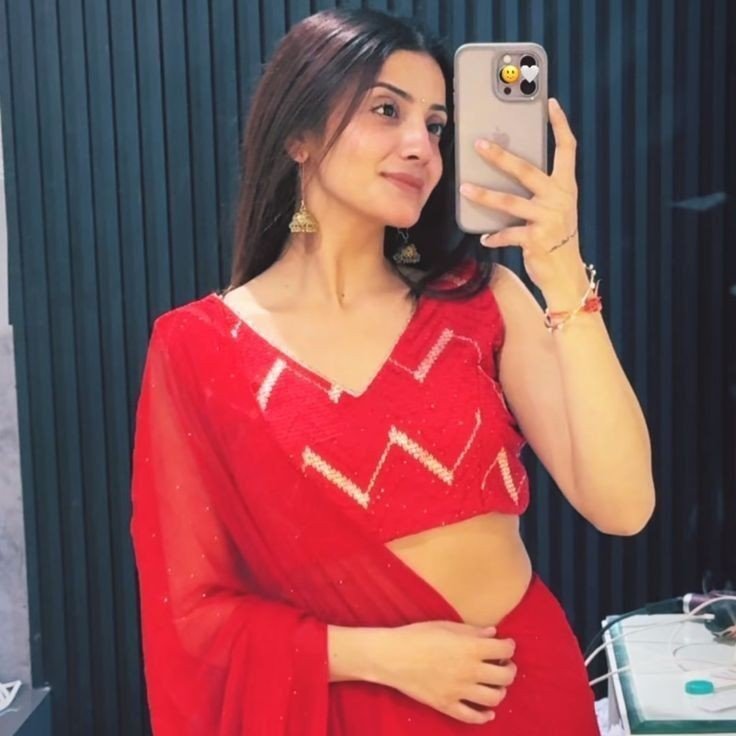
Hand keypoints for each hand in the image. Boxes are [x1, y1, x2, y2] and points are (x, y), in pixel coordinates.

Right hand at [379, 620, 516, 724]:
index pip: (504, 649)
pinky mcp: (447, 705)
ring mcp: (459, 691)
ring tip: (495, 684)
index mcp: (470, 648)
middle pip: (505, 677)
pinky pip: (472, 717)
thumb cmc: (418, 635)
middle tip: (504, 664)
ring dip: (500, 691)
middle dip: (510, 669)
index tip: (506, 644)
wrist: (392, 656)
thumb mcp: (446, 626)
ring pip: (494, 698)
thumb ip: (472, 631)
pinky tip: (487, 711)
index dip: (509, 646)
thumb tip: (493, 633)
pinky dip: (484, 716)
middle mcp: (469, 671)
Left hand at [459, 98, 587, 300]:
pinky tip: (484, 238)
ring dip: (484, 196)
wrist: (566, 273)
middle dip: (500, 156)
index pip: (567, 149)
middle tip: (479, 145)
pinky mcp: (536, 239)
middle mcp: (559, 198)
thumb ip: (539, 190)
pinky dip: (494, 237)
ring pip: (509, 202)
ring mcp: (548, 218)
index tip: (551, 104)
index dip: (560, 126)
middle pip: (526, 170)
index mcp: (566, 186)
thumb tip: (508, 169)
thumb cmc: (555, 236)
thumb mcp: (554, 208)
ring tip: (465, 188)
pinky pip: (507, 234)